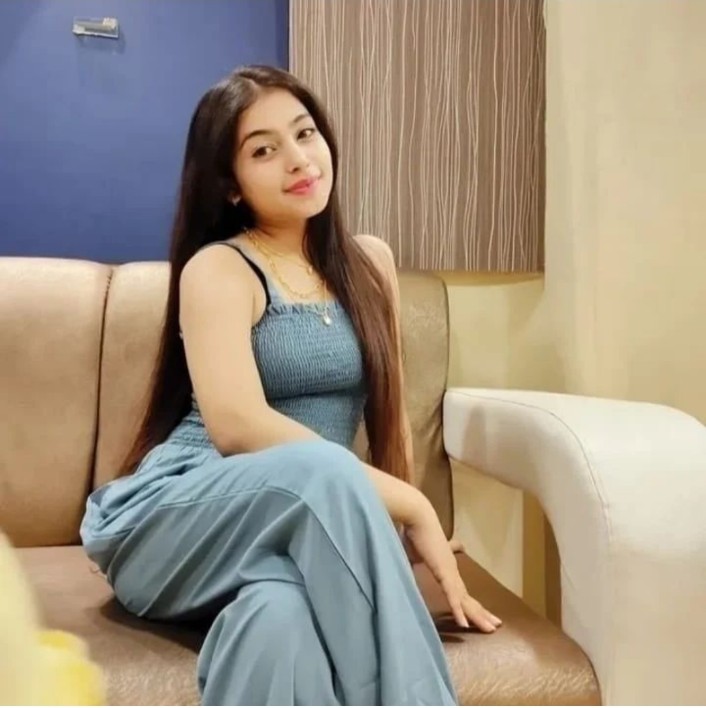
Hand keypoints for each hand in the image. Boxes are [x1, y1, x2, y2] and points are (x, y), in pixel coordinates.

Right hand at [404, 504, 501, 632]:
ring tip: (490, 629)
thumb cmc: (415, 532)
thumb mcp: (418, 550)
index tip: (480, 613)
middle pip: (468, 597)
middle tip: (495, 627)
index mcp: (446, 566)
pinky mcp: (442, 571)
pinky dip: (458, 611)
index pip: (461, 590)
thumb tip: (422, 558)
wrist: (416, 516)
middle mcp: (451, 570)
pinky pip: (451, 595)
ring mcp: (449, 571)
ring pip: (465, 600)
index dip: (470, 603)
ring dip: (477, 616)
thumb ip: (421, 558)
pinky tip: (465, 624)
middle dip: (481, 613)